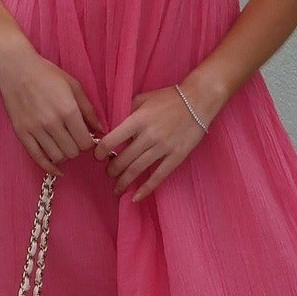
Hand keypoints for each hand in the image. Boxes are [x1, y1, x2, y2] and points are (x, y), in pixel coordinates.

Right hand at [0, 46, 104, 173]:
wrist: (16, 68)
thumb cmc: (47, 74)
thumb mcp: (74, 86)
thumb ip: (89, 110)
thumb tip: (102, 130)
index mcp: (68, 110)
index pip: (85, 142)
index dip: (90, 143)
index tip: (87, 137)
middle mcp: (52, 123)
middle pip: (72, 152)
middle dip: (77, 148)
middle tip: (75, 139)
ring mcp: (35, 129)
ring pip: (57, 157)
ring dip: (64, 155)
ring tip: (64, 145)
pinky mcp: (22, 133)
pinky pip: (37, 158)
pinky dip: (49, 167)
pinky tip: (56, 169)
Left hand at [95, 85, 207, 201]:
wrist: (199, 100)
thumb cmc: (169, 98)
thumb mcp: (143, 98)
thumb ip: (127, 112)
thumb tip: (110, 126)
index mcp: (138, 119)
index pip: (112, 139)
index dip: (101, 151)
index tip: (98, 156)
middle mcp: (149, 135)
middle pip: (123, 159)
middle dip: (112, 169)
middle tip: (108, 173)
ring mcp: (163, 147)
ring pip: (137, 169)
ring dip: (123, 181)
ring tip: (116, 188)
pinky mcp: (177, 156)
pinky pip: (159, 176)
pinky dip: (146, 189)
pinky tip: (135, 197)